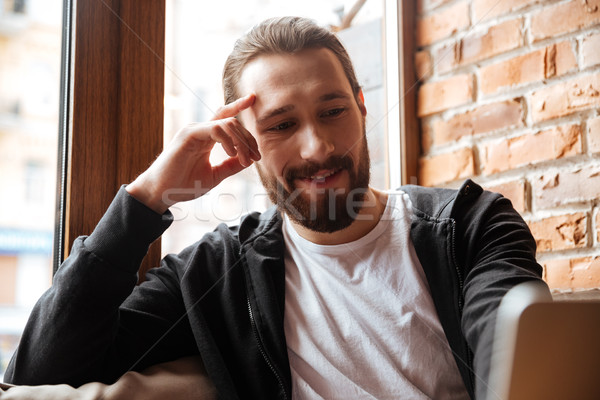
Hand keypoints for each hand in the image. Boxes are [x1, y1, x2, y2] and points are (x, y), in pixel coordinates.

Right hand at [126, 94, 259, 213]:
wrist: (161, 193)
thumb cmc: (183, 184)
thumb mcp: (214, 175)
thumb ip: (231, 166)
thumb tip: (248, 159)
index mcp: (206, 137)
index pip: (224, 116)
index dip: (238, 105)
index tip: (252, 98)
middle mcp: (200, 130)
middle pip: (232, 122)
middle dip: (248, 139)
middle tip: (255, 158)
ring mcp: (193, 131)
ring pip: (227, 124)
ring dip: (241, 142)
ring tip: (245, 159)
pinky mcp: (188, 135)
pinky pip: (215, 129)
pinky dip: (227, 140)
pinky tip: (231, 153)